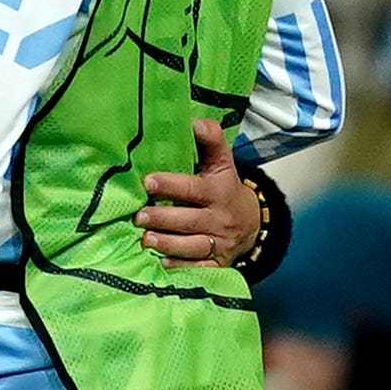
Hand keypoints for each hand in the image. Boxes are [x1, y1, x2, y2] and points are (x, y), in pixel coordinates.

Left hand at [134, 119, 258, 268]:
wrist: (252, 221)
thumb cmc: (225, 187)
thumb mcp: (222, 162)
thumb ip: (210, 140)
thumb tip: (194, 121)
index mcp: (219, 191)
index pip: (194, 188)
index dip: (171, 185)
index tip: (148, 182)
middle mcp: (219, 219)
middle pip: (190, 220)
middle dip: (164, 219)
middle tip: (139, 216)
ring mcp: (220, 243)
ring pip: (193, 246)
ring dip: (168, 244)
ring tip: (145, 239)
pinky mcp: (218, 262)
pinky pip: (200, 267)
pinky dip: (182, 267)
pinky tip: (162, 264)